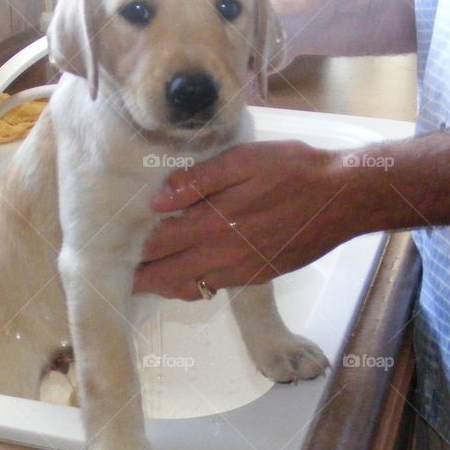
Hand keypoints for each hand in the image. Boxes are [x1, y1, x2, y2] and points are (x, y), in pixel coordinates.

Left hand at [134, 140, 364, 299]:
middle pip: (166, 274)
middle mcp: (222, 255)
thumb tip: (157, 199)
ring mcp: (240, 270)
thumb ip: (198, 180)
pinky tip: (183, 276)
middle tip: (112, 277)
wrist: (342, 199)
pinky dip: (191, 285)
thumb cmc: (294, 170)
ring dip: (162, 284)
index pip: (157, 245)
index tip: (107, 255)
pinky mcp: (257, 276)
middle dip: (138, 276)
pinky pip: (213, 287)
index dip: (130, 252)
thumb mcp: (244, 161)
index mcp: (213, 224)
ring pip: (188, 286)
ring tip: (140, 279)